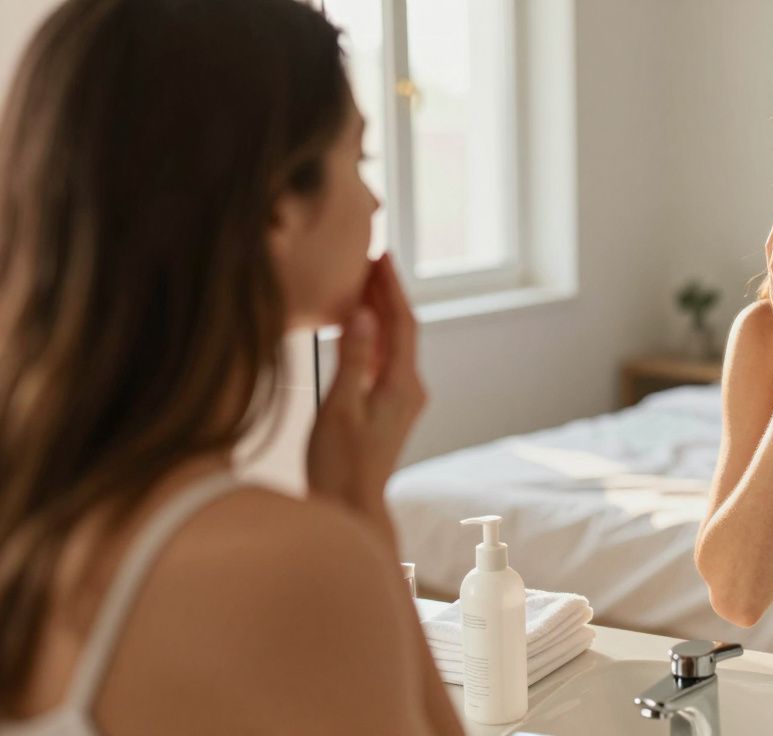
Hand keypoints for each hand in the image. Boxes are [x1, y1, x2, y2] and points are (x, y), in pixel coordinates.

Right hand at [306, 253, 426, 543]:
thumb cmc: (340, 465)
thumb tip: (364, 315)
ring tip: (358, 284)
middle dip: (385, 294)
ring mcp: (402, 400)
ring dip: (378, 314)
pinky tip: (354, 329)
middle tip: (367, 260)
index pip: (402, 322)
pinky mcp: (389, 409)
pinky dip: (371, 339)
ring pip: (393, 345)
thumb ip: (353, 359)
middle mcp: (410, 390)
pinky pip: (384, 362)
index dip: (391, 287)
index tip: (379, 256)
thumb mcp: (340, 408)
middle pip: (401, 330)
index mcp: (402, 385)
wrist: (351, 508)